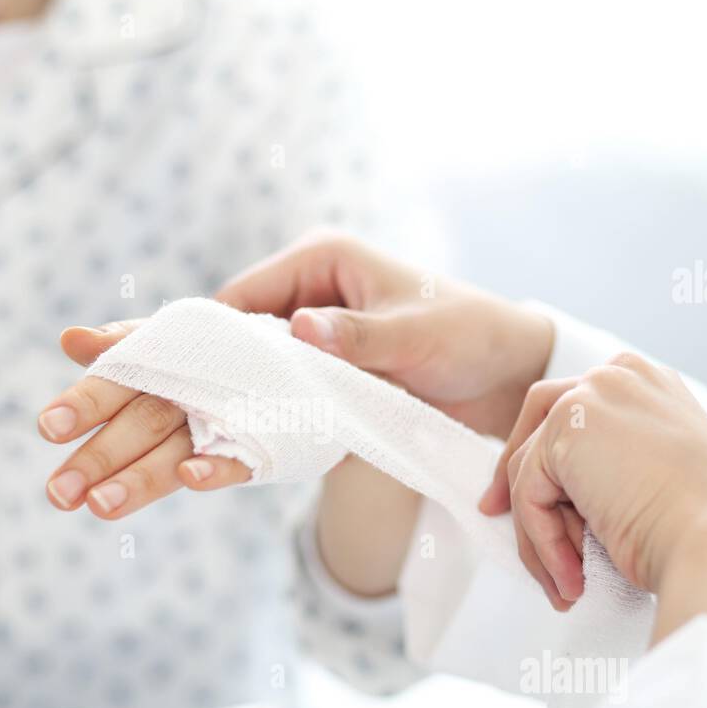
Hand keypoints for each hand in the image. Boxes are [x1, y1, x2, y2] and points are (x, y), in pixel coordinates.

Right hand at [37, 232, 553, 520]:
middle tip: (50, 444)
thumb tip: (299, 331)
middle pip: (182, 372)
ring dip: (141, 457)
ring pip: (197, 419)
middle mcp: (277, 326)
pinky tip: (164, 492)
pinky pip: (239, 448)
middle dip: (117, 410)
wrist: (508, 376)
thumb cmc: (468, 330)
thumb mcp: (421, 329)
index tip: (81, 349)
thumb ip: (362, 336)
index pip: (208, 312)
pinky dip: (205, 471)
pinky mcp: (295, 419)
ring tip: (80, 497)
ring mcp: (281, 377)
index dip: (146, 338)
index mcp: (301, 277)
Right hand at [213, 231, 554, 436]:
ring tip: (223, 443)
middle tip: (202, 423)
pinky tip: (261, 447)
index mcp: (321, 260)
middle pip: (240, 336)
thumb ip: (358, 336)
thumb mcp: (415, 335)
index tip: (194, 385)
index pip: (240, 296)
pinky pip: (286, 392)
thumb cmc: (472, 336)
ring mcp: (316, 336)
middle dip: (224, 376)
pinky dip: (276, 416)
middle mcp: (309, 293)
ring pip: (258, 370)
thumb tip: (302, 328)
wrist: (511, 374)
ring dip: (249, 401)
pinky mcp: (329, 371)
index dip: (212, 339)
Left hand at [479, 353, 706, 643]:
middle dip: (514, 477)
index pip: (576, 410)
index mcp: (647, 382)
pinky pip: (527, 494)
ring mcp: (590, 395)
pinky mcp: (565, 430)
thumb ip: (611, 463)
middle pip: (539, 423)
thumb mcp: (658, 477)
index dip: (545, 455)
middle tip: (495, 515)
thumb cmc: (705, 527)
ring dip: (540, 534)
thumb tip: (556, 491)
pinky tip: (570, 577)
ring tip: (566, 583)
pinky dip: (541, 542)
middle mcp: (618, 375)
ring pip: (529, 470)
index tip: (523, 496)